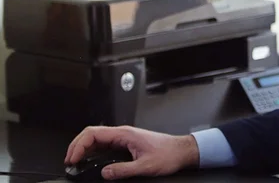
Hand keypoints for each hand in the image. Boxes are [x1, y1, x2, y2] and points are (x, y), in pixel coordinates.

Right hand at [64, 125, 199, 179]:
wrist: (181, 151)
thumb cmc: (168, 154)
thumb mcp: (145, 166)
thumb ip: (123, 170)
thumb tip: (105, 173)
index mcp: (125, 134)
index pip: (94, 133)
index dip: (79, 145)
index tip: (73, 159)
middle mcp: (123, 133)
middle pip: (92, 134)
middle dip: (77, 146)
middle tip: (69, 162)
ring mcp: (124, 138)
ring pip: (97, 139)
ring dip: (84, 148)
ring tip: (75, 162)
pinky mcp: (126, 143)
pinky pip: (105, 145)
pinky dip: (93, 152)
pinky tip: (89, 161)